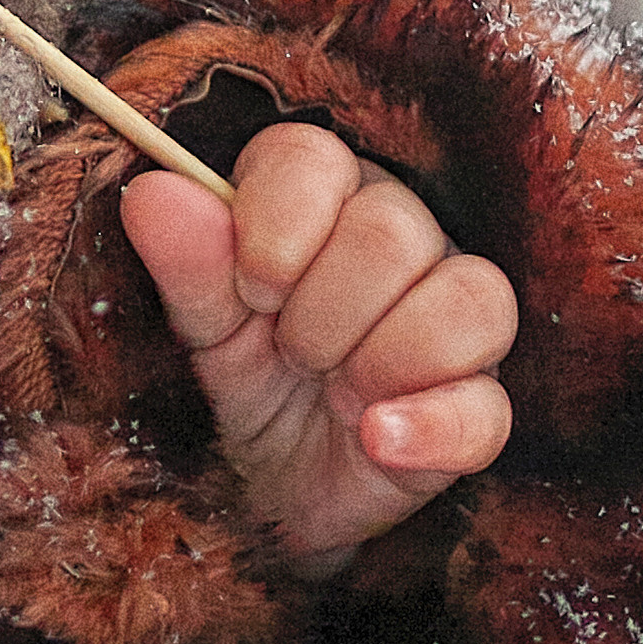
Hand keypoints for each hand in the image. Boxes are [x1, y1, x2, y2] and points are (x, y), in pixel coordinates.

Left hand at [118, 125, 516, 574]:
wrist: (276, 486)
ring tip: (334, 397)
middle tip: (289, 355)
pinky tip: (376, 438)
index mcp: (326, 197)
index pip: (315, 157)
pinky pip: (488, 407)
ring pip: (468, 297)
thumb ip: (185, 261)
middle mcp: (405, 241)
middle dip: (322, 307)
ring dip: (382, 358)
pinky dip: (431, 425)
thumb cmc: (248, 373)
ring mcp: (456, 323)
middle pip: (393, 230)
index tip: (250, 291)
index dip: (277, 223)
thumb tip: (154, 194)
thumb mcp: (203, 325)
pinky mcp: (478, 408)